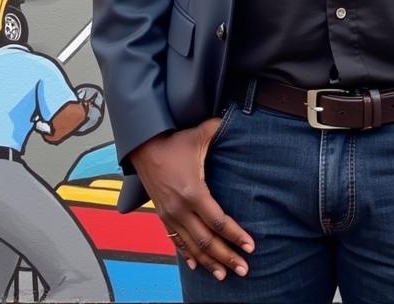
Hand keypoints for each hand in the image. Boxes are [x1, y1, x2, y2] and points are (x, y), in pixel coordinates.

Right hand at [129, 121, 253, 281]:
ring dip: (209, 262)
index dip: (235, 235)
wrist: (142, 147)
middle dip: (226, 256)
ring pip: (192, 246)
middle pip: (207, 240)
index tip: (250, 246)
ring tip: (225, 275)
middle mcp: (180, 208)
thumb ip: (221, 128)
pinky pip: (176, 241)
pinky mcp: (162, 216)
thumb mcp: (200, 134)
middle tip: (244, 269)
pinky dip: (187, 255)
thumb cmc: (172, 140)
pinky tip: (197, 266)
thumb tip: (239, 118)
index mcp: (193, 191)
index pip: (218, 221)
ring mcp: (169, 215)